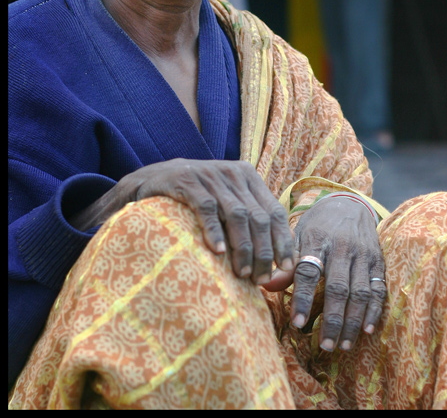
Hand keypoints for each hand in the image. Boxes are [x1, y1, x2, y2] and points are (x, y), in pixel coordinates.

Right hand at [70, 159, 294, 284]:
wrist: (153, 179)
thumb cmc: (195, 199)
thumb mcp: (226, 203)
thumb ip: (249, 222)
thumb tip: (277, 261)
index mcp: (248, 177)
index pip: (274, 211)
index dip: (282, 241)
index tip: (286, 268)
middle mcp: (232, 173)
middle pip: (258, 217)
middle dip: (263, 251)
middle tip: (261, 280)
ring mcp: (210, 175)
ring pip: (238, 215)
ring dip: (242, 247)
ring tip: (242, 273)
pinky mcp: (187, 181)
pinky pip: (207, 208)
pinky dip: (214, 231)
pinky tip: (217, 252)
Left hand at [263, 196, 385, 351]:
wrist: (349, 205)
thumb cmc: (318, 225)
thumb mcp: (298, 235)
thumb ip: (286, 262)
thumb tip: (266, 286)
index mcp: (317, 239)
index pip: (309, 271)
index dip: (303, 298)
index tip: (297, 324)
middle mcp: (342, 247)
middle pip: (338, 287)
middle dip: (332, 319)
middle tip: (324, 345)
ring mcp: (362, 254)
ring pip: (359, 292)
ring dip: (352, 321)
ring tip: (343, 345)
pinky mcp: (378, 260)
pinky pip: (378, 288)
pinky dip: (374, 310)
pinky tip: (366, 330)